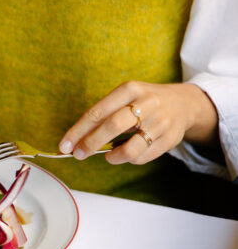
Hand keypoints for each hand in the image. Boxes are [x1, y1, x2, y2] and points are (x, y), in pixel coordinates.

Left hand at [58, 81, 218, 164]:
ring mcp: (160, 122)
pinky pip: (142, 157)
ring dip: (112, 157)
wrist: (183, 104)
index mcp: (130, 89)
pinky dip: (130, 159)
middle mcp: (146, 103)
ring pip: (129, 149)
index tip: (65, 145)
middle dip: (90, 143)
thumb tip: (78, 141)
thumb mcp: (126, 98)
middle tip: (79, 154)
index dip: (78, 131)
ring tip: (108, 156)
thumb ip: (105, 116)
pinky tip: (127, 154)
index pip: (98, 112)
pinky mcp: (169, 139)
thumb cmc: (144, 103)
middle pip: (112, 126)